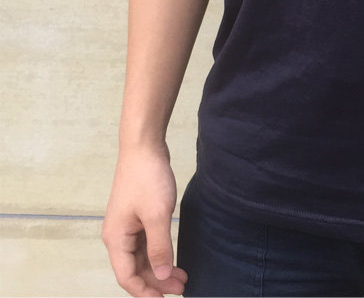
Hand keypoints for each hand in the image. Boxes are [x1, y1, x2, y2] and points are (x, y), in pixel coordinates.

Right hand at [101, 141, 188, 296]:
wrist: (144, 146)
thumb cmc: (147, 178)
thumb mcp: (157, 215)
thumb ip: (159, 248)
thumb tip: (160, 277)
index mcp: (116, 238)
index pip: (126, 276)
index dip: (144, 291)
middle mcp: (118, 235)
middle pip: (135, 269)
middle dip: (156, 282)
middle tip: (181, 288)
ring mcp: (127, 225)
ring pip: (142, 256)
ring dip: (160, 268)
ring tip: (182, 277)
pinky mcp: (137, 216)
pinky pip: (146, 243)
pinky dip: (160, 252)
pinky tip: (173, 258)